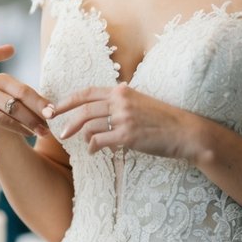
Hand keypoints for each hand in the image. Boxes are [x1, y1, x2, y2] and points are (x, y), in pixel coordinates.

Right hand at [0, 73, 56, 139]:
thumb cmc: (6, 123)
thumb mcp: (20, 112)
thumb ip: (33, 107)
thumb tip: (52, 110)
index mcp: (3, 80)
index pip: (25, 90)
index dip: (40, 102)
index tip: (54, 113)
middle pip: (19, 95)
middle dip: (37, 111)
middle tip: (50, 125)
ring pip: (11, 107)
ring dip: (30, 121)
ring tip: (42, 132)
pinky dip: (16, 127)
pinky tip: (27, 134)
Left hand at [54, 83, 192, 158]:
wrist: (185, 132)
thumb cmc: (164, 119)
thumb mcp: (141, 101)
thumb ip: (122, 100)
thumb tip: (105, 103)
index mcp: (122, 91)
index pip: (87, 92)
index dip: (68, 100)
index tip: (56, 108)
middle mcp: (120, 101)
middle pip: (84, 110)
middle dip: (68, 121)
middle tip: (61, 133)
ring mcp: (123, 118)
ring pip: (90, 126)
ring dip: (82, 137)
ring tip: (82, 144)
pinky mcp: (127, 136)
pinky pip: (99, 141)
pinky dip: (93, 147)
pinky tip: (93, 151)